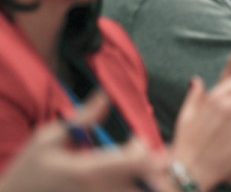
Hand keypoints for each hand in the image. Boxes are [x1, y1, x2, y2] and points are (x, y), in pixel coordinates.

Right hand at [0, 93, 159, 191]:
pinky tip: (126, 181)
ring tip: (141, 172)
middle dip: (154, 169)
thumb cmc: (28, 171)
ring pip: (138, 191)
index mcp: (89, 171)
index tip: (136, 140)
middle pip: (146, 183)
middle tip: (150, 158)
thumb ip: (82, 119)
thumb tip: (105, 96)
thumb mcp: (47, 139)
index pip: (137, 162)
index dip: (146, 150)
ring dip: (145, 182)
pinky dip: (131, 188)